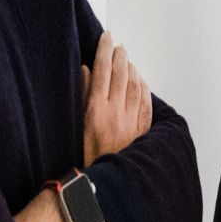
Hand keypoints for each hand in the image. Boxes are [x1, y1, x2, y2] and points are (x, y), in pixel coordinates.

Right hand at [81, 33, 151, 166]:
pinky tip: (139, 80)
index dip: (104, 50)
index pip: (103, 70)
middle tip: (116, 44)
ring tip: (126, 58)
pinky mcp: (141, 129)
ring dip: (131, 68)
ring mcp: (131, 121)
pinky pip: (146, 101)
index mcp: (95, 109)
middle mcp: (116, 112)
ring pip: (136, 84)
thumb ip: (82, 95)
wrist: (102, 184)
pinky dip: (143, 86)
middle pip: (121, 73)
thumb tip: (87, 70)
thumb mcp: (75, 125)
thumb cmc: (84, 155)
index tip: (106, 37)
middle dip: (119, 55)